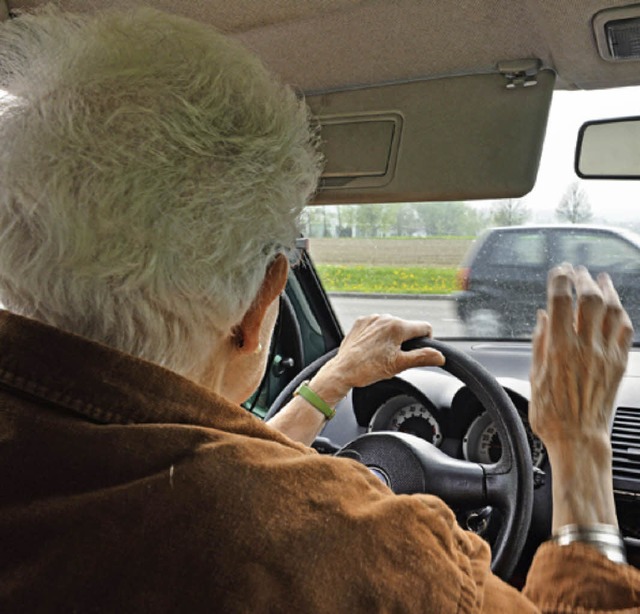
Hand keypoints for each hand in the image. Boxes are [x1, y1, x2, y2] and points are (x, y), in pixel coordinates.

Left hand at [316, 314, 444, 401]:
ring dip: (391, 338)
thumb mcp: (399, 365)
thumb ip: (422, 358)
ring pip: (391, 326)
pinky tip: (371, 348)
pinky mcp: (361, 322)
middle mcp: (384, 318)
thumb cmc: (368, 369)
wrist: (342, 371)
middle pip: (407, 327)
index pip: (425, 328)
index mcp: (397, 327)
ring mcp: (371, 319)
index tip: (417, 351)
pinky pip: (377, 325)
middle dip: (406, 341)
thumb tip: (439, 356)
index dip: (426, 340)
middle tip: (395, 357)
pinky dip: (378, 335)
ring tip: (381, 354)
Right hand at [529, 264, 632, 528]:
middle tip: (576, 272)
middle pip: (589, 298)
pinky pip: (624, 330)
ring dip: (606, 290)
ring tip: (600, 280)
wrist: (579, 439)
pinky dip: (620, 313)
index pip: (560, 300)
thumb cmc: (551, 414)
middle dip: (582, 279)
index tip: (557, 272)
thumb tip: (542, 318)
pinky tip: (615, 308)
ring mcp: (605, 354)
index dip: (559, 280)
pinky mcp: (619, 364)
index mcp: (558, 348)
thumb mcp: (533, 376)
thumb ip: (539, 342)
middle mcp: (584, 347)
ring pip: (612, 310)